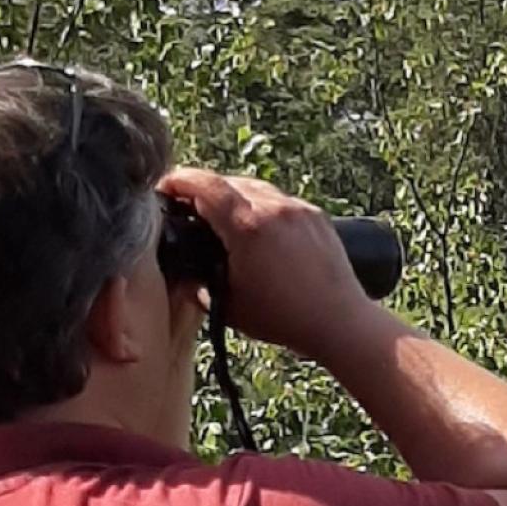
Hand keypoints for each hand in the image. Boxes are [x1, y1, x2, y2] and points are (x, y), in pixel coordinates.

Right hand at [158, 168, 391, 362]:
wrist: (342, 324)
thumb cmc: (286, 319)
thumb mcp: (229, 304)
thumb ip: (200, 284)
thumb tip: (185, 272)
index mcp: (248, 225)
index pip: (203, 184)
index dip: (177, 182)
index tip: (164, 190)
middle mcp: (274, 208)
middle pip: (227, 181)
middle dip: (203, 189)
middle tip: (188, 207)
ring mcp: (298, 210)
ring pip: (255, 187)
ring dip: (233, 195)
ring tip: (221, 216)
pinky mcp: (317, 217)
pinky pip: (280, 200)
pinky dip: (261, 205)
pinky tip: (256, 226)